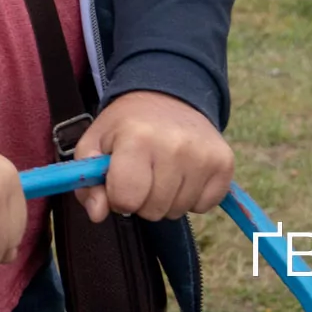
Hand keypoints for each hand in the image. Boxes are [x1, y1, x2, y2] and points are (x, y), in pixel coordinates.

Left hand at [72, 90, 232, 223]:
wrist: (169, 97)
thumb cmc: (126, 125)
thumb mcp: (95, 143)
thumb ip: (87, 183)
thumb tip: (98, 214)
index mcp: (138, 138)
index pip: (126, 199)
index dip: (117, 196)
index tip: (119, 179)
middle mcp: (175, 146)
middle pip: (153, 210)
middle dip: (142, 198)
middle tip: (142, 172)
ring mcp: (204, 156)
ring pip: (177, 211)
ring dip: (165, 199)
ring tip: (161, 170)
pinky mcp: (224, 164)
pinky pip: (203, 207)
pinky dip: (190, 197)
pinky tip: (182, 173)